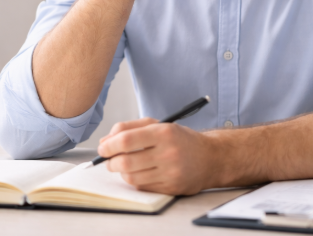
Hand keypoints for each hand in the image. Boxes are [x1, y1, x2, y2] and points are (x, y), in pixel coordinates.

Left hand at [97, 117, 220, 194]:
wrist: (210, 158)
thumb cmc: (181, 139)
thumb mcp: (159, 125)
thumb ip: (130, 128)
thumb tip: (105, 141)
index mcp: (163, 133)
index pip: (126, 140)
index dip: (109, 145)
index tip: (103, 148)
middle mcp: (168, 153)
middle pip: (126, 161)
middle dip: (110, 161)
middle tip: (109, 159)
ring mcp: (170, 172)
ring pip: (131, 176)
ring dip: (121, 171)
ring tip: (123, 164)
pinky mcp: (170, 188)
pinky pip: (142, 186)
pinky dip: (134, 180)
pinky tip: (138, 172)